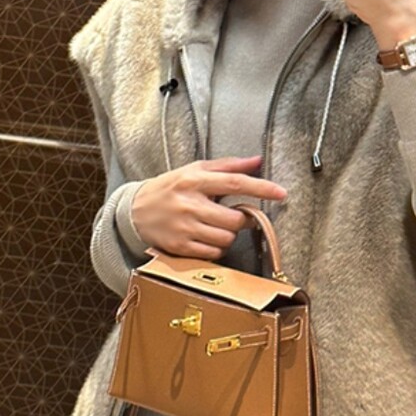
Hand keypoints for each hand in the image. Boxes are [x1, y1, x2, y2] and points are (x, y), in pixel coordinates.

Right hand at [130, 155, 286, 258]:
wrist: (134, 211)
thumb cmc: (170, 188)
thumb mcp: (195, 170)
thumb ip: (228, 166)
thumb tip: (257, 161)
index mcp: (194, 180)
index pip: (234, 182)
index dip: (261, 188)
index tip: (281, 192)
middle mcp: (189, 204)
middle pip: (234, 219)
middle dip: (241, 220)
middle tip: (234, 215)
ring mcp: (184, 228)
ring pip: (226, 239)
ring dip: (229, 235)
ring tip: (217, 226)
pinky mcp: (180, 247)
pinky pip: (213, 253)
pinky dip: (217, 248)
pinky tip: (207, 238)